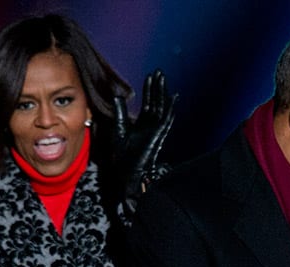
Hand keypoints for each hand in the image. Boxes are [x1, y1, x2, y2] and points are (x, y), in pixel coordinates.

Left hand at [109, 68, 176, 205]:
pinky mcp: (159, 134)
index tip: (149, 77)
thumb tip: (117, 96)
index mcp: (141, 124)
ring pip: (162, 107)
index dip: (149, 90)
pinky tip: (172, 97)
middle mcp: (151, 125)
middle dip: (157, 87)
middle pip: (156, 102)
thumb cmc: (122, 156)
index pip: (148, 103)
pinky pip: (166, 119)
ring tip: (162, 78)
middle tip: (159, 73)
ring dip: (163, 92)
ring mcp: (156, 129)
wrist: (127, 172)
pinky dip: (170, 108)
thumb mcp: (118, 129)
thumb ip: (120, 113)